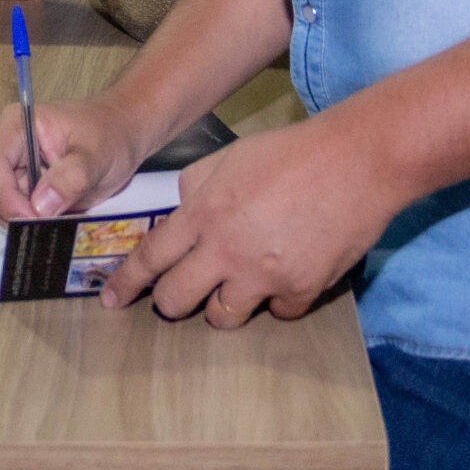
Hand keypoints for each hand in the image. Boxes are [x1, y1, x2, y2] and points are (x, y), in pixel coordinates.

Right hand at [0, 97, 142, 222]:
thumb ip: (70, 179)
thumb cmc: (111, 134)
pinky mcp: (23, 187)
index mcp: (17, 125)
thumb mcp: (96, 156)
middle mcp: (7, 145)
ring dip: (18, 222)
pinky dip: (27, 224)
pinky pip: (14, 211)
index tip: (32, 219)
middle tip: (40, 230)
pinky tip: (49, 228)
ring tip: (49, 229)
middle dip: (10, 213)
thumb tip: (40, 207)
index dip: (6, 197)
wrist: (123, 135)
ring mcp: (13, 167)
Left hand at [99, 115, 405, 327]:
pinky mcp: (301, 290)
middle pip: (178, 301)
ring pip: (223, 317)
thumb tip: (180, 212)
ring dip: (224, 305)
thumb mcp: (230, 157)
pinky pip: (276, 313)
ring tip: (238, 284)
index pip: (152, 257)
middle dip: (171, 303)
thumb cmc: (292, 152)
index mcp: (204, 213)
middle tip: (180, 296)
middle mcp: (227, 250)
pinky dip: (276, 300)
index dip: (127, 282)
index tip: (111, 300)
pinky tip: (285, 275)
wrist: (357, 162)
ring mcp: (264, 275)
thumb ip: (196, 186)